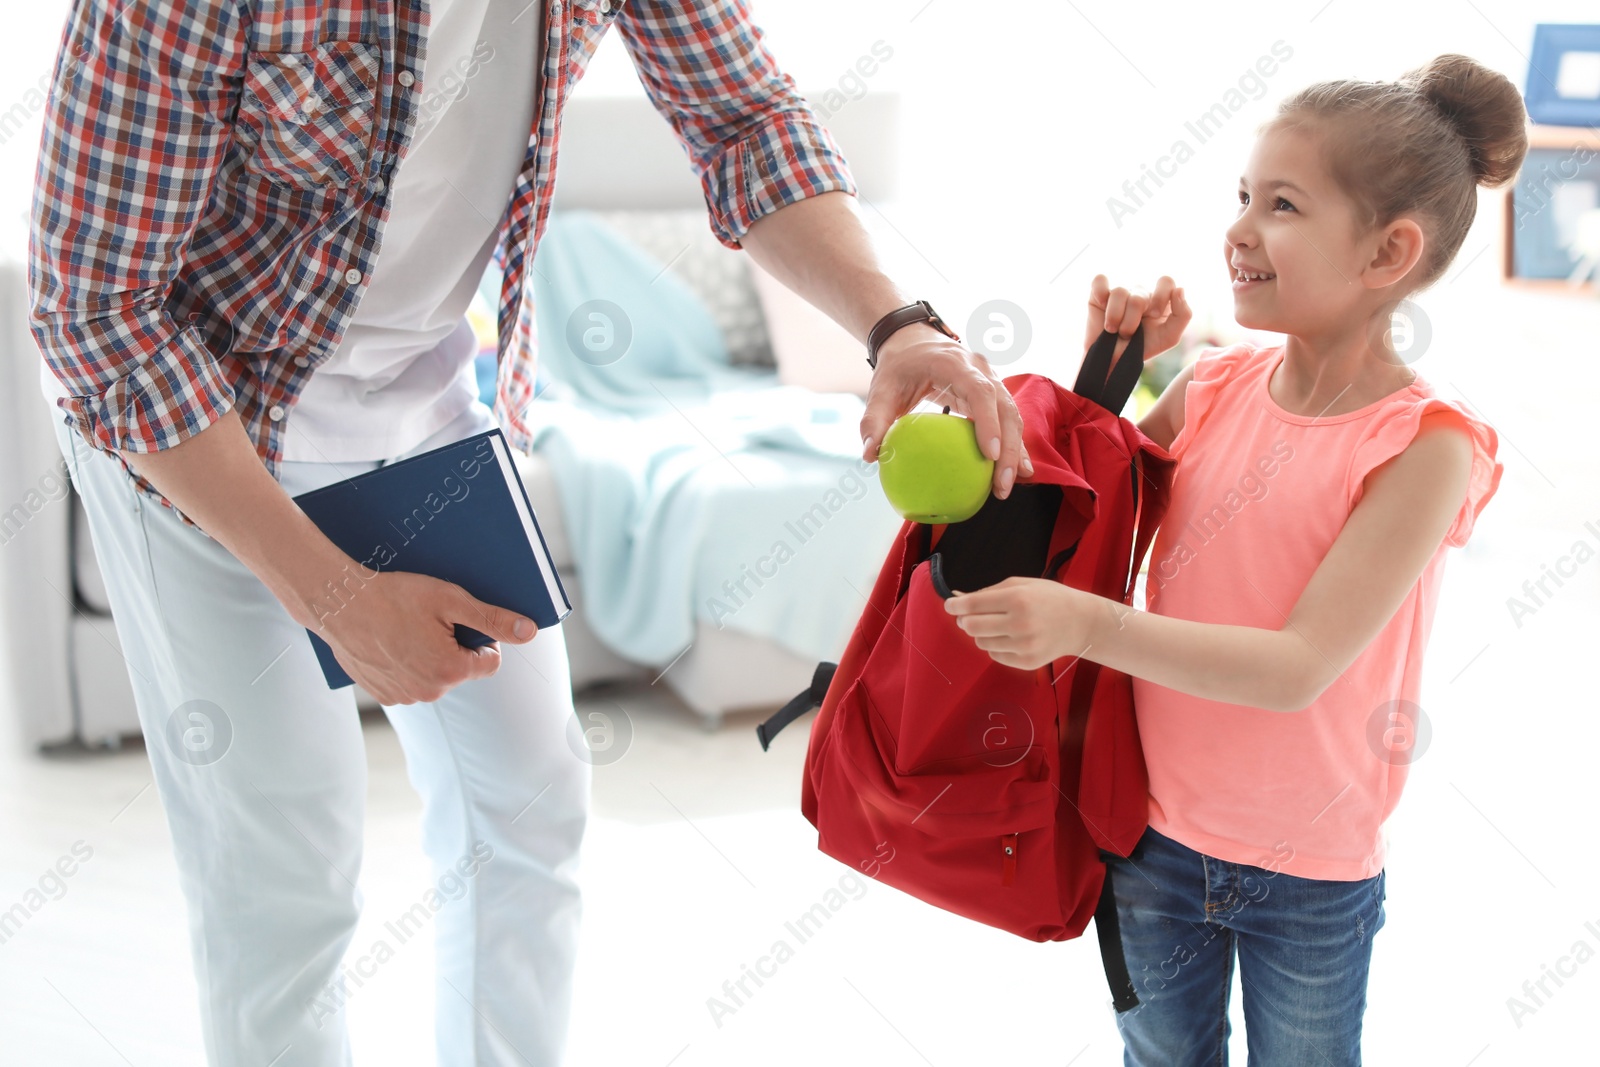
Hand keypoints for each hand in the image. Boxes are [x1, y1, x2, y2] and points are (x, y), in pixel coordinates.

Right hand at [311, 569, 537, 704]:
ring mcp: (404, 696)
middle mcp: (430, 692)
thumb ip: (493, 619)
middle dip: (454, 647)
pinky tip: (391, 642)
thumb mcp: (450, 600)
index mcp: (452, 670)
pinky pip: (409, 683)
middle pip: (462, 670)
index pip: (490, 661)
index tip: (459, 621)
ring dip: (430, 656)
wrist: (339, 603)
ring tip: (406, 630)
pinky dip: (406, 665)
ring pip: (435, 677)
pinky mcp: (383, 695)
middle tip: (428, 621)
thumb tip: (529, 632)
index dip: (481, 638)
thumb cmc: (394, 596)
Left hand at [860, 322, 1032, 498]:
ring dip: (1014, 452)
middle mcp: (981, 369)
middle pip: (1005, 408)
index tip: (989, 454)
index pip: (980, 392)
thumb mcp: (881, 389)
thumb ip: (874, 420)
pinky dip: (1012, 446)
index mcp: (955, 363)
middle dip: (1009, 448)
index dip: (988, 422)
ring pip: (1012, 416)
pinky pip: (1008, 420)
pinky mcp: (994, 393)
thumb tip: (870, 455)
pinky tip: (1015, 474)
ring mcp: (992, 379)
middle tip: (1001, 485)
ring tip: (1005, 488)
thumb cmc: (898, 366)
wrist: (912, 340)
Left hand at [944, 577, 1109, 670]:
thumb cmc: (1049, 598)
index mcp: (1017, 599)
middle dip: (964, 620)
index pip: (973, 605)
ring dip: (981, 633)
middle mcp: (1019, 624)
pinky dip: (995, 645)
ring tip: (997, 625)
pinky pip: (994, 655)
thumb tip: (958, 599)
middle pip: (971, 626)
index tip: (949, 604)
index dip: (955, 605)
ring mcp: (1023, 646)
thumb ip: (988, 592)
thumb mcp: (1021, 584)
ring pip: (980, 642)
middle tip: (968, 615)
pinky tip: (1010, 637)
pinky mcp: (1026, 662)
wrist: (1081, 623)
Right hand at [1086, 274, 1191, 360]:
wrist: (1113, 361)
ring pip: (1119, 292)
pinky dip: (1100, 293)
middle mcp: (1140, 292)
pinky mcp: (1099, 293)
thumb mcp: (1169, 337)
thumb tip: (1179, 289)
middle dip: (1133, 319)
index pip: (1166, 282)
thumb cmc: (1142, 347)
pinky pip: (1100, 280)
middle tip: (1130, 333)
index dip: (1160, 297)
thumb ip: (1183, 315)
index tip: (1153, 316)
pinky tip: (1101, 305)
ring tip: (1113, 330)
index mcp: (1159, 299)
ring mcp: (1120, 292)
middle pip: (1140, 295)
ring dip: (1115, 317)